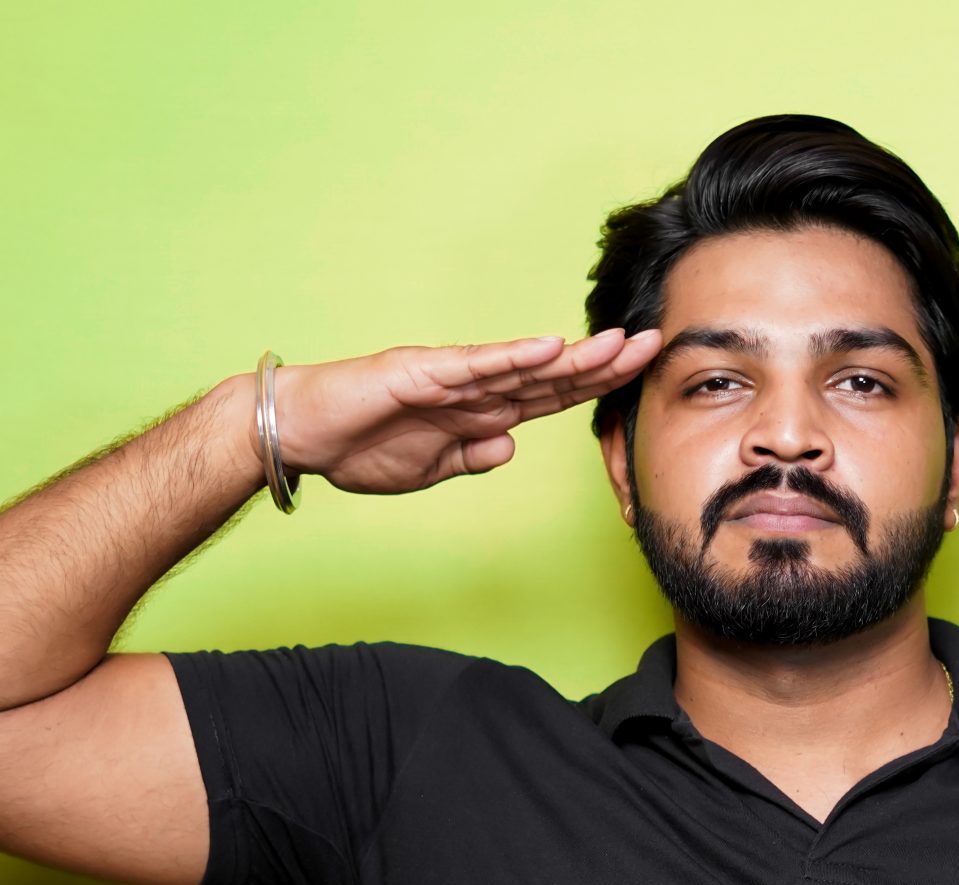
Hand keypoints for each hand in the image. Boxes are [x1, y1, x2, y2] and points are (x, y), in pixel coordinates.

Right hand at [257, 328, 664, 495]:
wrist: (301, 435)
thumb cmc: (358, 446)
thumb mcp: (432, 468)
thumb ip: (472, 456)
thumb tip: (510, 448)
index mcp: (481, 412)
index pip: (553, 398)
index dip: (598, 386)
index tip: (641, 374)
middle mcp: (475, 388)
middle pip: (552, 375)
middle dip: (605, 363)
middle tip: (657, 343)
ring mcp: (450, 377)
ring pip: (523, 365)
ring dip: (573, 356)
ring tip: (619, 343)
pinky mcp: (420, 374)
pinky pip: (474, 367)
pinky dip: (512, 357)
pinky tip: (549, 347)